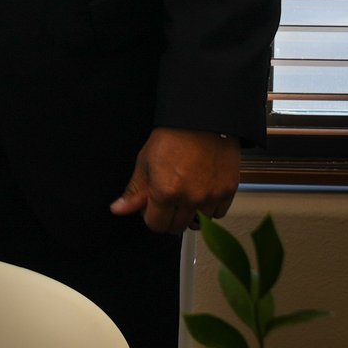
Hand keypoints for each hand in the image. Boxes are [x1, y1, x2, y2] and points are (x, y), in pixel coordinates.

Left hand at [110, 128, 240, 236]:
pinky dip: (210, 207)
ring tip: (187, 192)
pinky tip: (203, 191)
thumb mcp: (145, 161)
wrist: (202, 120)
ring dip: (191, 213)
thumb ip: (134, 190)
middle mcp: (190, 199)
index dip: (151, 216)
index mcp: (165, 192)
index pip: (156, 225)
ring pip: (199, 222)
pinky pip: (218, 213)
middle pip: (177, 227)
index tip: (152, 205)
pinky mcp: (228, 191)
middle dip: (169, 216)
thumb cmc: (171, 137)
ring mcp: (211, 196)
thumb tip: (118, 209)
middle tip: (169, 198)